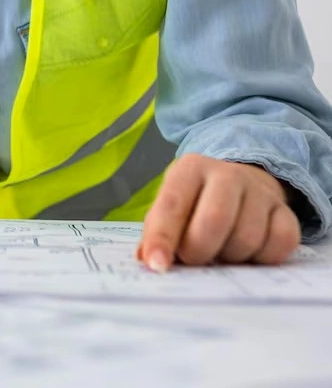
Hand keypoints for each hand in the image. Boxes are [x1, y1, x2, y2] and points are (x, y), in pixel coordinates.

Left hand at [137, 154, 300, 270]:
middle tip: (193, 260)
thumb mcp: (172, 207)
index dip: (163, 237)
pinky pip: (280, 245)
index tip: (158, 265)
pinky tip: (250, 254)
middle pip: (214, 220)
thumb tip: (149, 261)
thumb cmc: (196, 203)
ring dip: (231, 259)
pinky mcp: (285, 211)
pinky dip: (263, 259)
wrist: (240, 184)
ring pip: (247, 238)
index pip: (172, 205)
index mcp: (190, 169)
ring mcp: (260, 191)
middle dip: (200, 251)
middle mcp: (227, 174)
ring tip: (221, 253)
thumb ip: (157, 232)